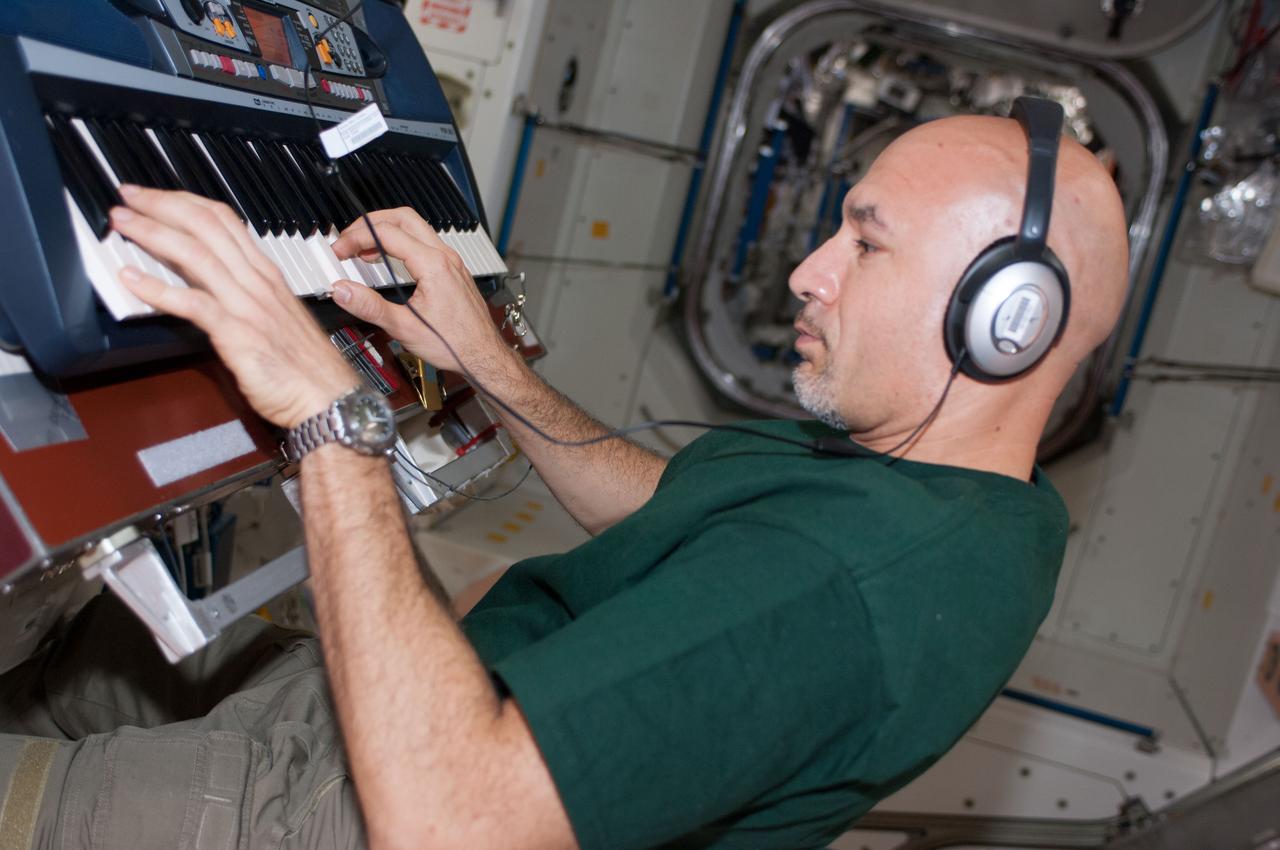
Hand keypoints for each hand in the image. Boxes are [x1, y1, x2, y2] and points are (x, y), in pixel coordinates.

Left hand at [110, 185, 358, 428]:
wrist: (329, 397)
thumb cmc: (305, 366)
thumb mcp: (276, 317)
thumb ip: (245, 296)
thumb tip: (208, 284)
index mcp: (266, 274)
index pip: (223, 220)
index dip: (184, 201)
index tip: (154, 196)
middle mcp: (256, 282)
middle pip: (205, 226)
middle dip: (161, 205)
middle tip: (128, 197)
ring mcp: (247, 305)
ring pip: (195, 254)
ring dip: (152, 233)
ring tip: (122, 224)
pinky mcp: (238, 334)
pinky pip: (192, 303)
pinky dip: (157, 288)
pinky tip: (131, 278)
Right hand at [329, 208, 510, 374]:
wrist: (483, 355)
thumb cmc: (455, 344)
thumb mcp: (404, 328)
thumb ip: (369, 306)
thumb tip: (342, 290)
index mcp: (434, 265)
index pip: (387, 233)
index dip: (356, 238)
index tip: (340, 251)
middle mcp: (445, 257)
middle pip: (403, 217)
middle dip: (371, 223)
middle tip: (349, 238)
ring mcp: (451, 261)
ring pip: (416, 227)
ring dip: (387, 230)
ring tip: (363, 248)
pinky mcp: (453, 269)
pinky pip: (425, 242)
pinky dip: (401, 242)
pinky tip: (389, 259)